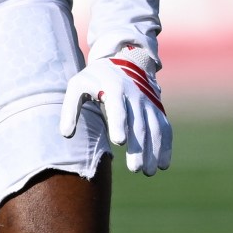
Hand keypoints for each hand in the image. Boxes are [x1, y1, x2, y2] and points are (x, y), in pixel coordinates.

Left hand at [59, 47, 170, 176]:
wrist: (122, 60)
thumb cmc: (94, 78)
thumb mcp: (77, 86)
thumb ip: (70, 109)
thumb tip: (66, 134)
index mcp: (113, 88)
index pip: (118, 107)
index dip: (119, 123)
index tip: (119, 141)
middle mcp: (134, 95)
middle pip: (138, 123)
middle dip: (138, 147)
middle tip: (135, 168)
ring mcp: (148, 102)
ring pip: (154, 128)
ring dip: (154, 150)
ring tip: (148, 172)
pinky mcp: (156, 108)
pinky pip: (164, 128)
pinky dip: (166, 145)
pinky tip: (163, 164)